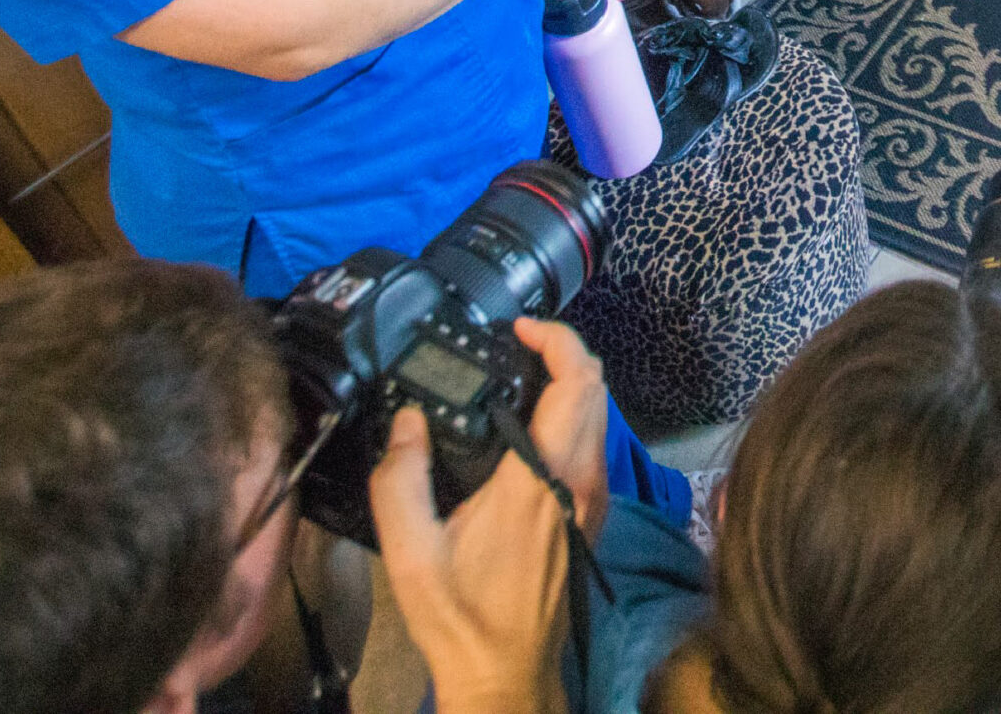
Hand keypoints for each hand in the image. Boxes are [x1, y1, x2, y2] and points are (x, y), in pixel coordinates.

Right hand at [363, 319, 610, 713]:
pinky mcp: (590, 516)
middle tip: (515, 344)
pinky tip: (526, 429)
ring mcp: (591, 500)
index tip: (520, 327)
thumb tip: (407, 422)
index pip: (576, 383)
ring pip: (599, 416)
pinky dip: (569, 417)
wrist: (504, 673)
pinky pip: (591, 445)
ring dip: (569, 384)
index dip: (556, 339)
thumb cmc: (460, 619)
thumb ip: (400, 477)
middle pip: (596, 388)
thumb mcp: (410, 550)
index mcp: (538, 481)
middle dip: (562, 352)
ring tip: (517, 378)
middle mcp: (578, 483)